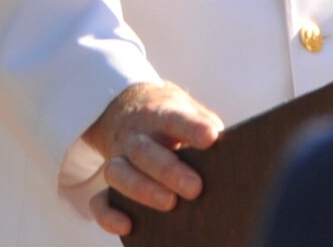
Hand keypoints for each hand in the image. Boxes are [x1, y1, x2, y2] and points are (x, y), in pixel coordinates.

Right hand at [77, 80, 223, 234]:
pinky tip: (127, 226)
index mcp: (159, 114)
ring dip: (142, 189)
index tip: (211, 138)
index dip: (192, 127)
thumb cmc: (173, 119)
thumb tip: (234, 154)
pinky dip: (108, 214)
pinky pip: (99, 200)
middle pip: (144, 150)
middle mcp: (135, 136)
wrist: (129, 107)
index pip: (174, 118)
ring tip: (169, 204)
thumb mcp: (188, 110)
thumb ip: (207, 127)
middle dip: (168, 169)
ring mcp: (118, 158)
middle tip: (195, 187)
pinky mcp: (107, 184)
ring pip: (118, 172)